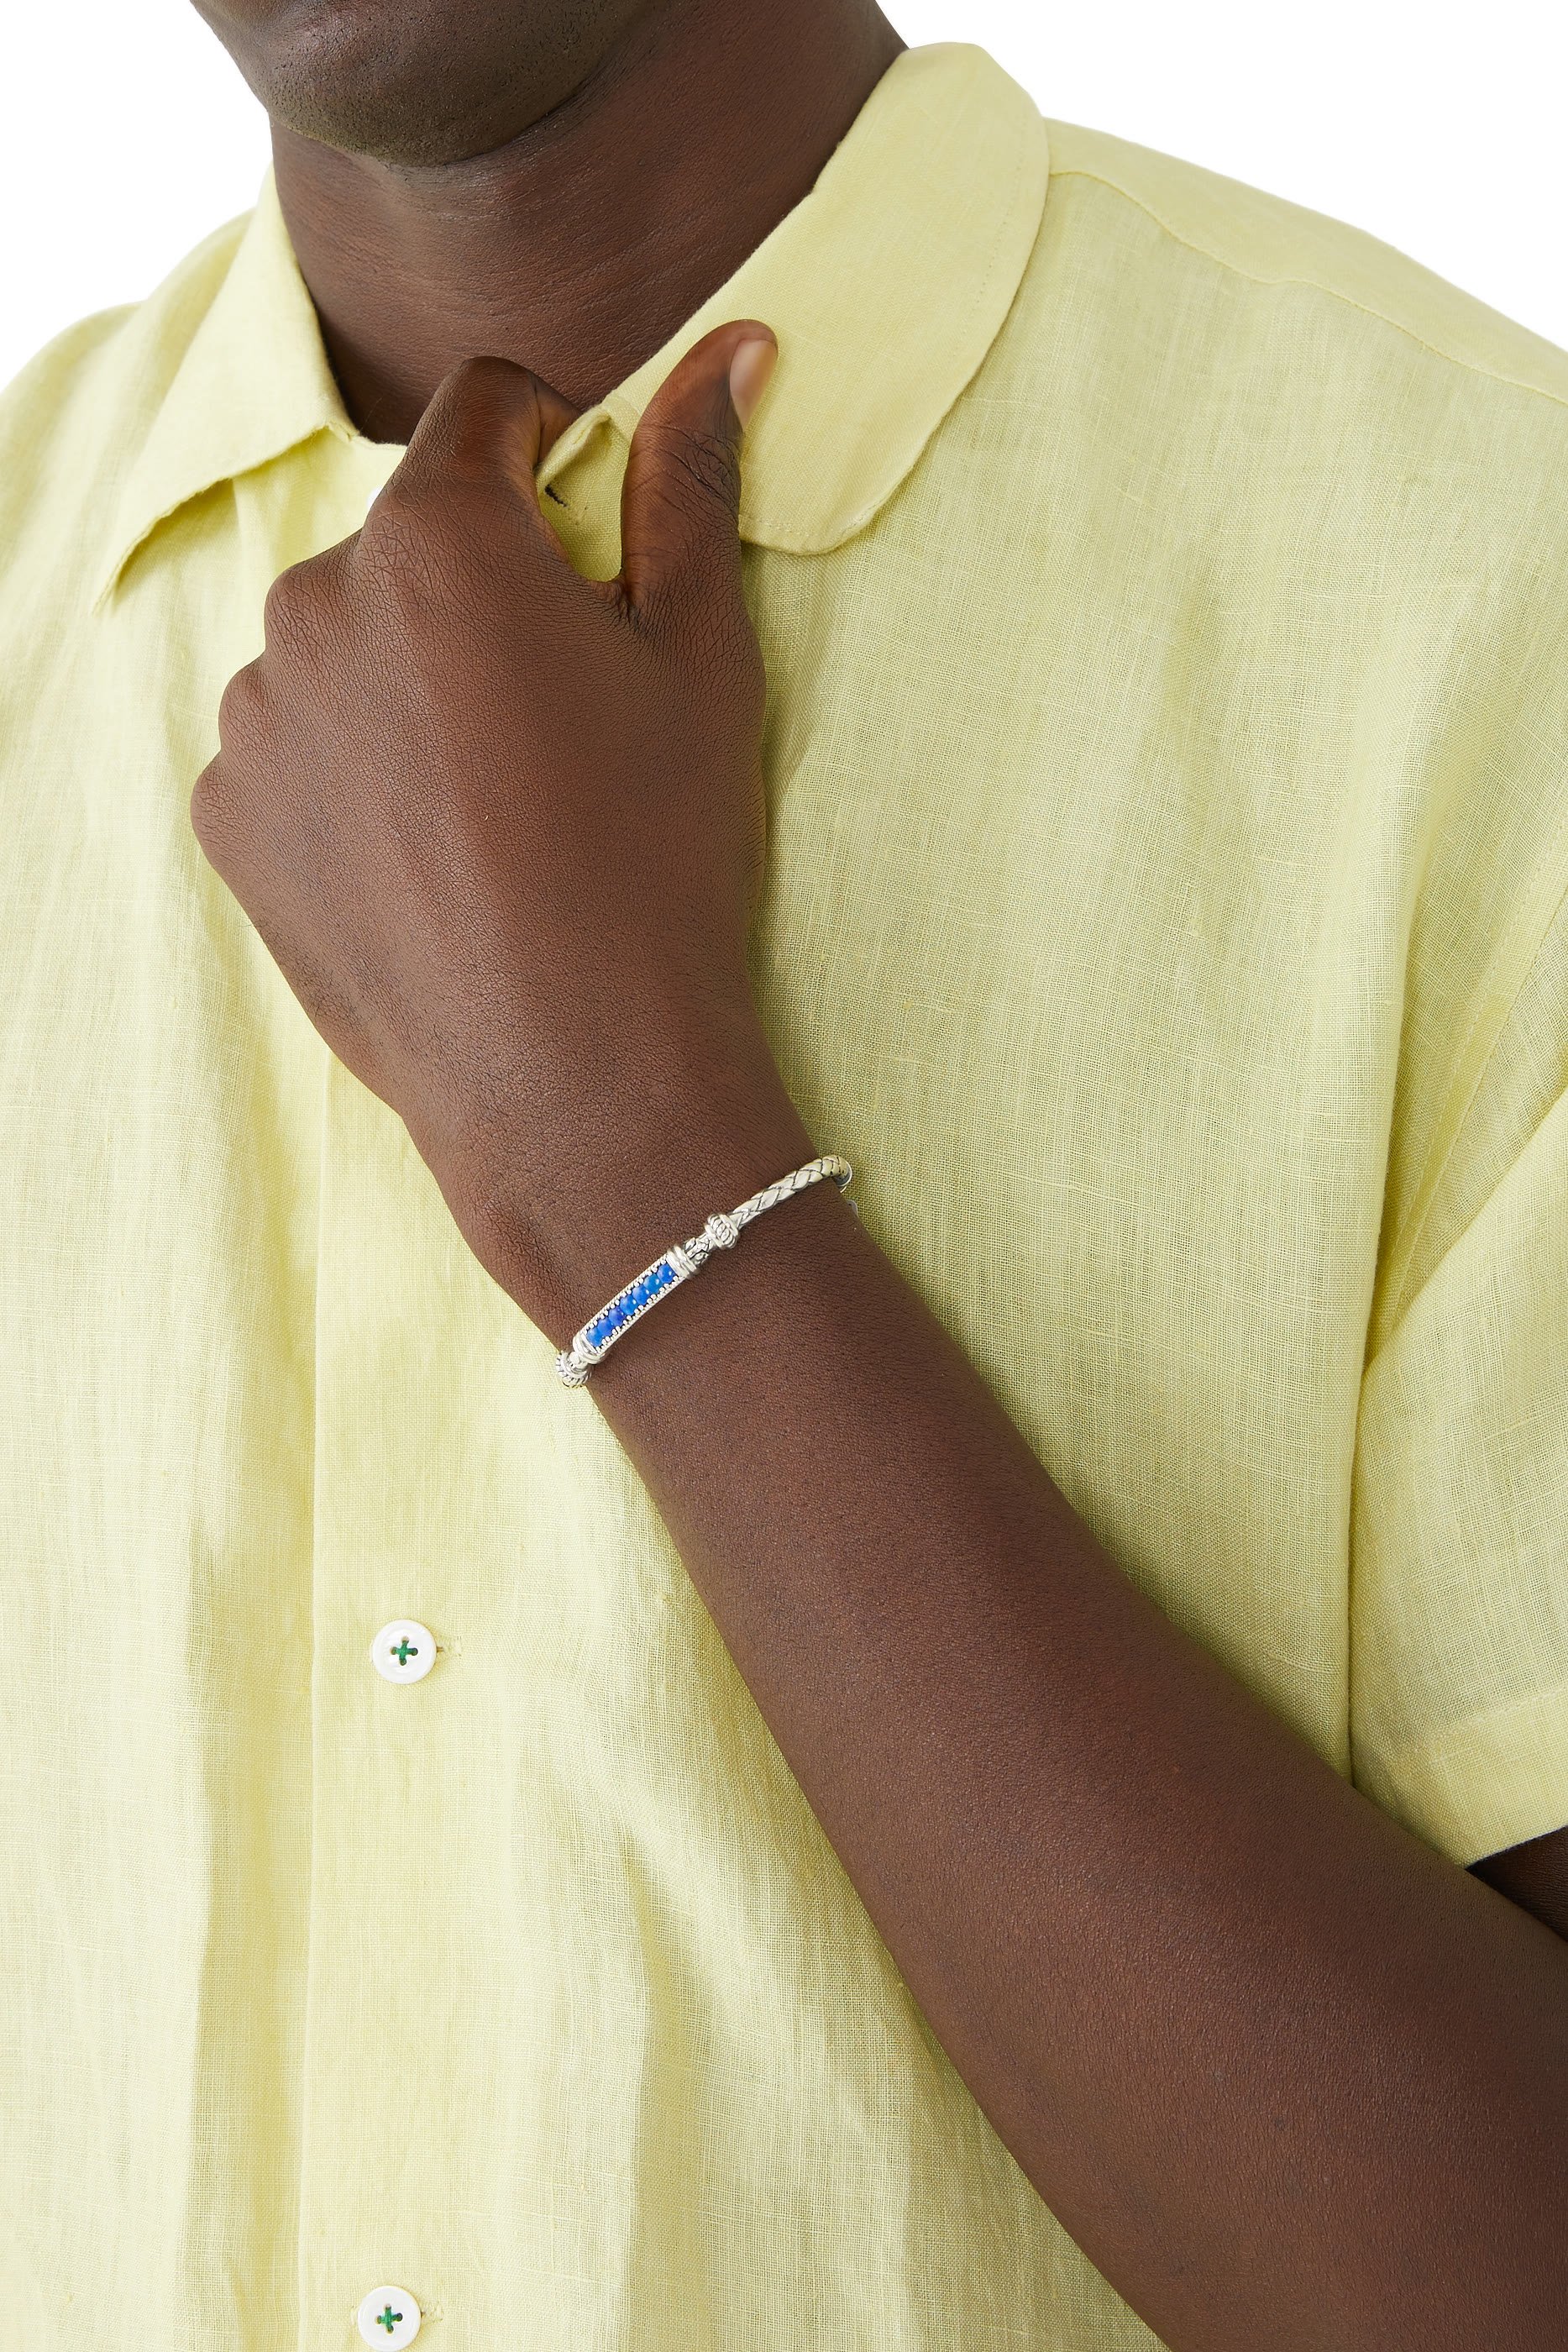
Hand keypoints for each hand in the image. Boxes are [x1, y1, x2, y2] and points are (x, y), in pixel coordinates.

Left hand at [190, 322, 812, 1340]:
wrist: (577, 1080)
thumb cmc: (658, 867)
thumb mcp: (701, 665)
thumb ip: (691, 488)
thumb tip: (725, 349)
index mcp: (445, 535)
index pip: (489, 406)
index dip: (557, 444)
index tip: (593, 523)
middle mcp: (320, 600)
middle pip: (413, 539)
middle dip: (484, 587)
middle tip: (565, 713)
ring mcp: (260, 714)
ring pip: (347, 645)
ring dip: (410, 681)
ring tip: (496, 803)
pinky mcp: (230, 815)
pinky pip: (295, 746)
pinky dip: (353, 771)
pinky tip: (431, 855)